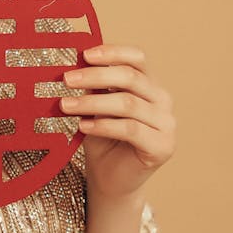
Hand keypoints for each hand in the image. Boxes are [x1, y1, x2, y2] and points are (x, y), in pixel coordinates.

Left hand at [59, 44, 175, 200]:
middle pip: (131, 78)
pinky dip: (103, 125)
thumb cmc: (102, 139)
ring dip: (92, 103)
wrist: (111, 180)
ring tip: (65, 105)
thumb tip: (73, 65)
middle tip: (67, 79)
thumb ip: (93, 86)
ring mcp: (167, 124)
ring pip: (128, 103)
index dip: (112, 52)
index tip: (84, 54)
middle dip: (95, 76)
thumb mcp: (95, 106)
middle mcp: (163, 100)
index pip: (137, 57)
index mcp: (149, 84)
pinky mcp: (163, 146)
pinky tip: (82, 126)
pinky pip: (130, 129)